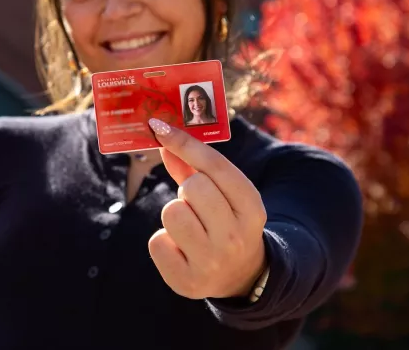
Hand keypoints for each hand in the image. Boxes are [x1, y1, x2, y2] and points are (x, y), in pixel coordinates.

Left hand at [146, 118, 267, 299]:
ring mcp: (212, 261)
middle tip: (196, 206)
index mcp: (251, 207)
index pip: (215, 165)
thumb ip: (194, 165)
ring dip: (174, 215)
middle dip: (187, 191)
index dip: (184, 142)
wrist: (239, 275)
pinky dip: (164, 242)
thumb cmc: (225, 222)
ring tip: (189, 227)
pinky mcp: (187, 281)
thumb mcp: (224, 194)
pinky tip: (181, 249)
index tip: (159, 127)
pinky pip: (157, 242)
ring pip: (172, 212)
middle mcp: (235, 236)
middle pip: (192, 187)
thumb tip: (162, 136)